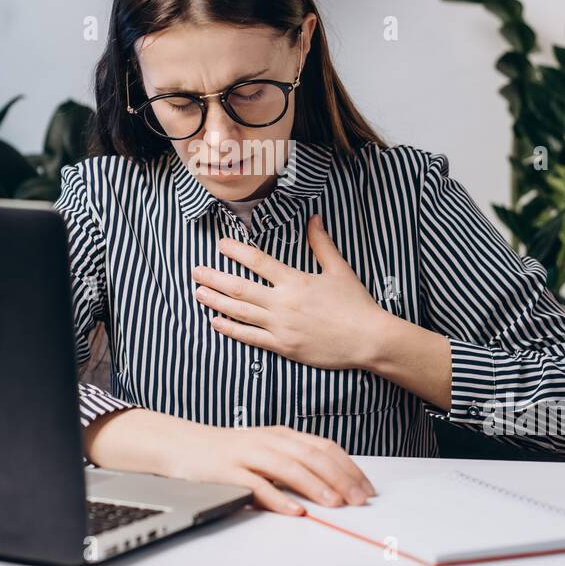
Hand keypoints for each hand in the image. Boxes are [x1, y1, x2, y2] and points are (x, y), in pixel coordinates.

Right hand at [85, 409, 375, 514]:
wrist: (183, 445)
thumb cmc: (229, 452)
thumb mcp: (267, 450)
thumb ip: (296, 461)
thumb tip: (334, 482)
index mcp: (281, 435)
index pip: (323, 447)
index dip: (349, 466)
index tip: (366, 487)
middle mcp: (268, 441)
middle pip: (312, 456)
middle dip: (340, 478)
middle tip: (359, 499)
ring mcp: (247, 454)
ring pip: (289, 468)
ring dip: (316, 486)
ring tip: (335, 503)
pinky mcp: (227, 471)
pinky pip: (256, 485)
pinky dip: (277, 498)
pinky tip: (294, 510)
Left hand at [191, 213, 388, 370]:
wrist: (369, 339)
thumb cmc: (356, 304)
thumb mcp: (340, 269)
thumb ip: (322, 244)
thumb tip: (314, 218)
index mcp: (295, 281)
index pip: (258, 261)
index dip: (236, 251)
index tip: (220, 245)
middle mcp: (283, 303)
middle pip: (240, 288)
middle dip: (215, 278)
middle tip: (195, 271)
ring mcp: (281, 327)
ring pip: (240, 312)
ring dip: (216, 302)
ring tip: (198, 293)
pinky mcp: (283, 347)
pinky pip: (250, 337)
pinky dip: (231, 329)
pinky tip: (216, 322)